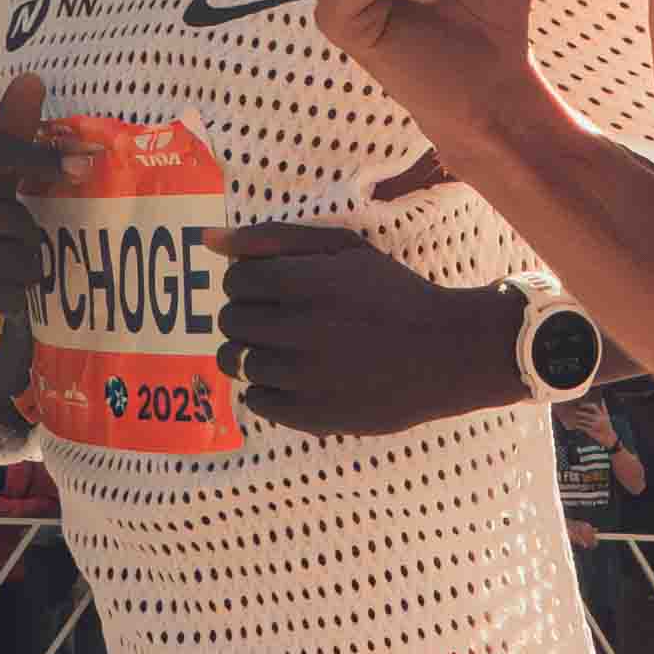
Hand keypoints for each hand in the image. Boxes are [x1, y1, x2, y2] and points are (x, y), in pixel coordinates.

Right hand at [0, 71, 68, 364]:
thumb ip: (9, 139)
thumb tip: (31, 77)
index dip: (41, 160)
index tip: (83, 166)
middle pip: (4, 218)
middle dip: (30, 238)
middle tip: (33, 247)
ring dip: (24, 270)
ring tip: (24, 272)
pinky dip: (10, 298)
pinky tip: (8, 295)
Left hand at [219, 226, 500, 433]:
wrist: (447, 352)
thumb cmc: (391, 293)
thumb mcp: (342, 249)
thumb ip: (273, 238)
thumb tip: (206, 239)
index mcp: (306, 282)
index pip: (235, 282)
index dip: (248, 284)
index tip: (271, 289)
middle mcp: (301, 330)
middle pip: (231, 321)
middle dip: (248, 315)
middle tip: (282, 319)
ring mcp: (305, 377)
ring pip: (237, 362)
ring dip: (253, 352)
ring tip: (286, 348)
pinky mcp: (313, 415)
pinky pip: (257, 401)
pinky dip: (269, 389)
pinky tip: (299, 377)